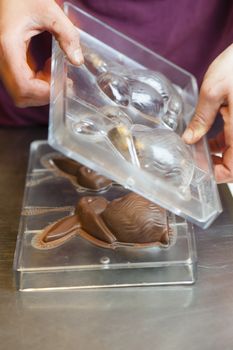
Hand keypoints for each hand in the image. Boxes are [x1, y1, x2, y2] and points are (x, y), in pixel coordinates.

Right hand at [0, 0, 82, 106]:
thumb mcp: (49, 11)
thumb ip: (67, 35)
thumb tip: (78, 61)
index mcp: (8, 47)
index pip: (23, 86)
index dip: (44, 92)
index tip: (61, 83)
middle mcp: (1, 59)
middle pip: (21, 95)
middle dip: (43, 93)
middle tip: (60, 78)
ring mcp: (3, 63)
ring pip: (20, 93)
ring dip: (40, 89)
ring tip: (52, 70)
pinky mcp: (8, 63)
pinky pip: (21, 84)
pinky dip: (36, 83)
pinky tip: (46, 67)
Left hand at [182, 44, 232, 182]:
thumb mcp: (214, 91)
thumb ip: (201, 119)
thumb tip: (190, 138)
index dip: (216, 174)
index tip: (198, 170)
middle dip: (215, 164)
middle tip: (194, 160)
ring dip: (218, 154)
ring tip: (197, 150)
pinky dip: (223, 142)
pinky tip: (207, 138)